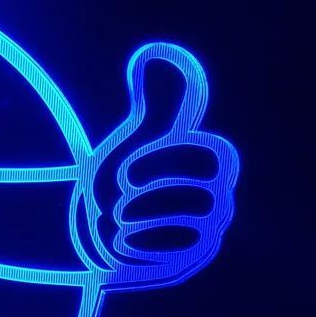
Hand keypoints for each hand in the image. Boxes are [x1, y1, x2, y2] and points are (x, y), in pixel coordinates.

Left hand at [93, 43, 239, 287]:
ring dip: (143, 223)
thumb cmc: (118, 181)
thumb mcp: (130, 141)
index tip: (125, 170)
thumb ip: (150, 103)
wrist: (97, 231)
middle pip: (200, 196)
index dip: (169, 159)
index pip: (217, 156)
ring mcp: (206, 234)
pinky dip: (142, 249)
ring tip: (113, 223)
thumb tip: (153, 54)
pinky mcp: (188, 263)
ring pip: (191, 227)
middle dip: (150, 199)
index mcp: (209, 167)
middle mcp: (218, 200)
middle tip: (114, 203)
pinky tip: (119, 244)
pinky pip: (176, 257)